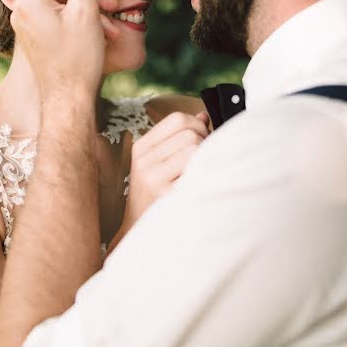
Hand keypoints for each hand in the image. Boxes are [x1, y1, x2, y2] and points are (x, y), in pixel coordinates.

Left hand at [10, 0, 118, 101]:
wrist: (69, 100)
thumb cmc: (78, 58)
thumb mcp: (86, 10)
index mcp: (29, 1)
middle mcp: (22, 13)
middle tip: (112, 3)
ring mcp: (28, 28)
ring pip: (60, 5)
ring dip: (88, 10)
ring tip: (111, 27)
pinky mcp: (37, 40)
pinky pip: (57, 20)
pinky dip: (78, 22)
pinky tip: (101, 36)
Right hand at [118, 112, 210, 237]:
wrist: (140, 230)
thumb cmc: (157, 194)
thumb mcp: (159, 162)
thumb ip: (179, 137)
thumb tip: (204, 115)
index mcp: (142, 147)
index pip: (177, 119)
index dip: (197, 125)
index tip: (200, 140)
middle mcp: (144, 161)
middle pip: (190, 133)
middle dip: (204, 143)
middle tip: (201, 162)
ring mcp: (153, 179)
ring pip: (194, 149)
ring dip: (205, 160)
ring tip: (198, 174)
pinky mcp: (166, 195)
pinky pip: (197, 171)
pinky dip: (204, 175)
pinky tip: (198, 186)